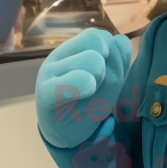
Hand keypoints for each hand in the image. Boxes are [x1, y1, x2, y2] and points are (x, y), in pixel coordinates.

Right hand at [36, 29, 131, 147]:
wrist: (65, 131)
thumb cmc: (86, 102)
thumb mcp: (108, 79)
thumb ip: (117, 59)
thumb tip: (121, 40)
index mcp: (70, 50)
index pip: (97, 35)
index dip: (111, 52)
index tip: (106, 71)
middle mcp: (56, 58)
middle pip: (96, 45)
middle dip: (107, 65)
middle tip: (97, 84)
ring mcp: (48, 75)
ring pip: (91, 60)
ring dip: (100, 78)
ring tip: (91, 92)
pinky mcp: (45, 96)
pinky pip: (67, 83)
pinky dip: (83, 84)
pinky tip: (88, 89)